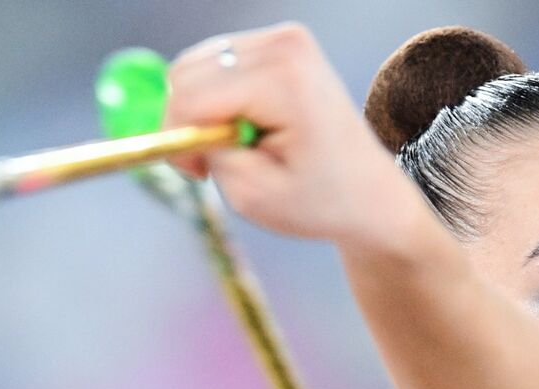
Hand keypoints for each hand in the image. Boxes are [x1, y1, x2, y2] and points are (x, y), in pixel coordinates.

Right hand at [164, 22, 428, 250]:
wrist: (370, 194)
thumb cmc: (320, 201)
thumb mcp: (251, 194)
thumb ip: (202, 154)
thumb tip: (168, 120)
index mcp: (284, 80)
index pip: (191, 96)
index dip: (178, 138)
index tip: (198, 174)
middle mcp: (285, 45)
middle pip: (187, 72)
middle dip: (186, 121)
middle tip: (212, 163)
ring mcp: (285, 38)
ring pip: (196, 66)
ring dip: (201, 110)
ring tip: (234, 147)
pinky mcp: (281, 43)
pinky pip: (217, 65)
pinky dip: (217, 98)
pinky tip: (244, 127)